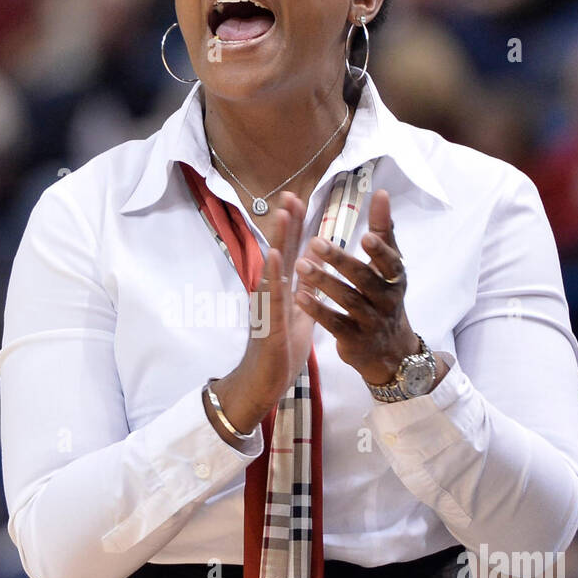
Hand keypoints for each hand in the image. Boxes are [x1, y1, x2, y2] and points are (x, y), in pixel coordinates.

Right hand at [210, 191, 316, 433]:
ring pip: (274, 268)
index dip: (294, 226)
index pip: (290, 252)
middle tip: (290, 193)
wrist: (262, 384)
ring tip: (283, 213)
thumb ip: (305, 293)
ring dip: (278, 239)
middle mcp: (272, 293)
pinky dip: (274, 273)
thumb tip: (315, 269)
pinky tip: (276, 255)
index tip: (297, 199)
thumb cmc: (279, 353)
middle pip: (280, 251)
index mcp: (282, 291)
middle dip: (286, 223)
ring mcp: (268, 306)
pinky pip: (273, 295)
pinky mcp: (269, 322)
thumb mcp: (299, 318)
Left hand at [292, 188, 423, 385]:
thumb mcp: (390, 267)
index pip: (390, 262)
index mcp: (396, 278)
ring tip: (300, 265)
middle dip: (340, 260)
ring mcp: (371, 322)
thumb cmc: (384, 297)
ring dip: (324, 282)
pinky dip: (317, 310)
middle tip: (315, 241)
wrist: (390, 351)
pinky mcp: (355, 340)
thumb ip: (383, 231)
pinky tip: (298, 296)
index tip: (364, 235)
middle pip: (364, 278)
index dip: (379, 249)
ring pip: (348, 300)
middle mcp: (387, 300)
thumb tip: (380, 193)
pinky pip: (335, 324)